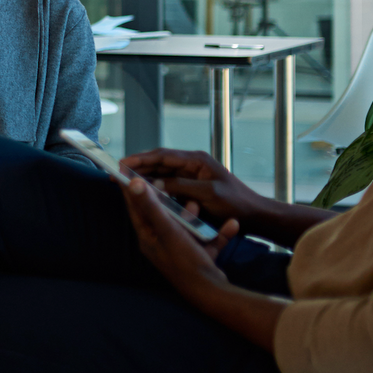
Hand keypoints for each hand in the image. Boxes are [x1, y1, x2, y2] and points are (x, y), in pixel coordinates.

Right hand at [122, 147, 268, 230]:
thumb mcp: (208, 194)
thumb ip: (181, 186)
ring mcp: (192, 176)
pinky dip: (155, 188)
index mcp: (196, 160)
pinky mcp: (192, 187)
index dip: (140, 159)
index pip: (162, 156)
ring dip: (144, 177)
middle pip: (158, 162)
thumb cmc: (236, 203)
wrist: (256, 216)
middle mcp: (192, 164)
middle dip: (137, 167)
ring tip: (125, 183)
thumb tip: (156, 183)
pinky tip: (144, 193)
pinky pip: (168, 185)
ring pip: (161, 173)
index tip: (122, 164)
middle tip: (117, 174)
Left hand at [123, 176, 236, 289]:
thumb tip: (133, 184)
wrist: (210, 292)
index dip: (133, 190)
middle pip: (163, 216)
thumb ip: (152, 206)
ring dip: (193, 215)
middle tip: (172, 186)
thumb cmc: (184, 261)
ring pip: (186, 226)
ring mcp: (180, 251)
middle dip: (170, 201)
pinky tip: (232, 224)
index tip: (130, 172)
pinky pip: (208, 240)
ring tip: (197, 204)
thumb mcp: (167, 230)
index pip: (136, 208)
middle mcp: (162, 243)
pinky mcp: (199, 257)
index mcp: (148, 237)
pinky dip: (219, 233)